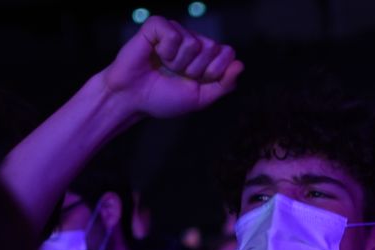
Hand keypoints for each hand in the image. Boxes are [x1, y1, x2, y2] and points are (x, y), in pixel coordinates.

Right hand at [100, 16, 243, 119]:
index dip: (214, 71)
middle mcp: (193, 40)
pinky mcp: (157, 26)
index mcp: (206, 57)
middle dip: (195, 69)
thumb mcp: (200, 98)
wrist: (134, 99)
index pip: (228, 53)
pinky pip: (174, 34)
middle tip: (177, 75)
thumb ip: (224, 85)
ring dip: (178, 62)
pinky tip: (155, 53)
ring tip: (164, 66)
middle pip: (213, 47)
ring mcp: (176, 31)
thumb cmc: (164, 99)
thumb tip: (240, 65)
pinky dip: (166, 50)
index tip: (196, 82)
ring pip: (193, 42)